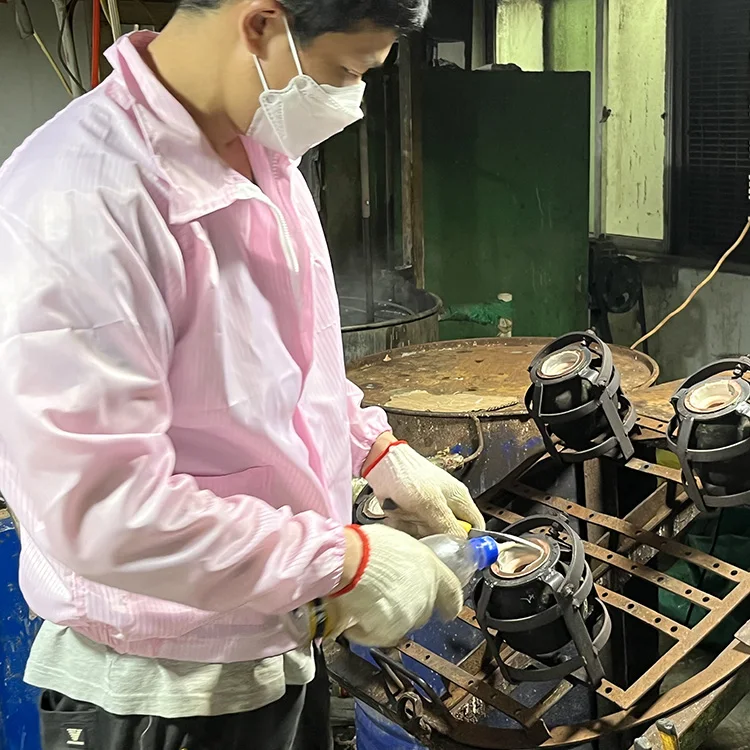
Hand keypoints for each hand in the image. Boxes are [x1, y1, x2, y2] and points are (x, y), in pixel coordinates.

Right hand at [327, 525, 462, 646]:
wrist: (351, 561)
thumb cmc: (367, 546)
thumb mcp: (396, 542)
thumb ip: (406, 560)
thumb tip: (400, 564)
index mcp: (431, 568)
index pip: (452, 592)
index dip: (450, 602)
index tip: (449, 610)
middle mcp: (426, 594)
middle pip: (422, 610)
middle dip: (406, 606)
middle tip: (384, 594)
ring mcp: (411, 614)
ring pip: (402, 624)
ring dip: (387, 617)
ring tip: (365, 600)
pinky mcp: (393, 631)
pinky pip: (381, 635)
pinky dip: (368, 629)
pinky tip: (357, 612)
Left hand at [364, 442, 485, 538]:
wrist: (380, 464)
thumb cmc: (408, 474)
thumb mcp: (431, 503)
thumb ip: (447, 525)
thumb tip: (461, 544)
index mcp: (459, 498)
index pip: (476, 526)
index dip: (470, 541)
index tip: (458, 550)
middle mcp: (446, 504)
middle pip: (448, 534)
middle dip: (433, 534)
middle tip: (421, 526)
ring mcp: (428, 509)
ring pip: (427, 533)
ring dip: (414, 529)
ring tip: (405, 515)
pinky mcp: (412, 512)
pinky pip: (410, 529)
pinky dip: (402, 525)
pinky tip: (397, 514)